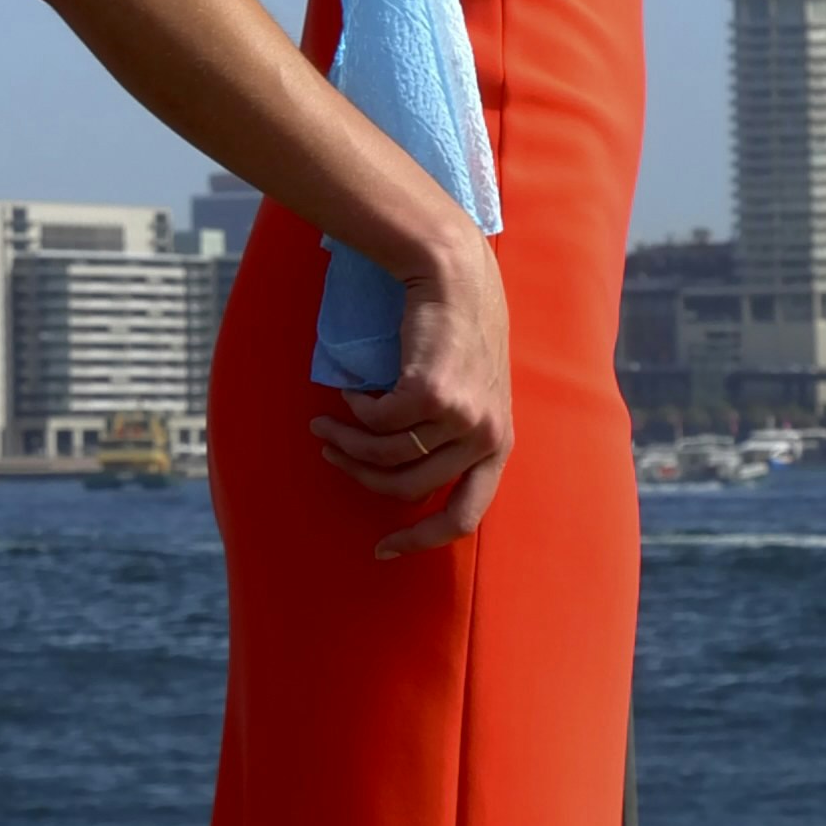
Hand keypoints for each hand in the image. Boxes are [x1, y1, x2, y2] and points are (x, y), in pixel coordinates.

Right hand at [308, 226, 510, 557]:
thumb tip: (405, 481)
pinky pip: (377, 419)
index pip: (463, 517)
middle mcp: (485, 437)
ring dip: (347, 443)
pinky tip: (350, 391)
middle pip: (408, 488)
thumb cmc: (457, 332)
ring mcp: (461, 416)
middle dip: (361, 475)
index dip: (420, 540)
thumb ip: (453, 438)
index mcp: (497, 445)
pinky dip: (355, 409)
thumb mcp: (472, 394)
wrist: (454, 276)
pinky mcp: (432, 393)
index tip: (384, 550)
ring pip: (386, 454)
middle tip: (332, 453)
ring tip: (327, 425)